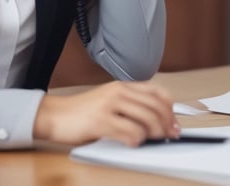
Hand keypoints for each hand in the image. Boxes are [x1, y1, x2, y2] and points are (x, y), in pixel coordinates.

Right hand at [33, 80, 179, 146]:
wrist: (55, 115)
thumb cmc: (82, 112)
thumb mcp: (109, 102)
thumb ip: (130, 106)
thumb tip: (158, 121)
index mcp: (122, 86)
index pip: (158, 93)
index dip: (171, 110)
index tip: (174, 123)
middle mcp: (117, 92)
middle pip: (156, 107)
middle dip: (167, 124)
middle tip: (168, 136)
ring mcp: (109, 106)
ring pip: (146, 119)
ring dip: (154, 134)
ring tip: (150, 140)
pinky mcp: (101, 121)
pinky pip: (130, 133)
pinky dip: (136, 141)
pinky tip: (131, 143)